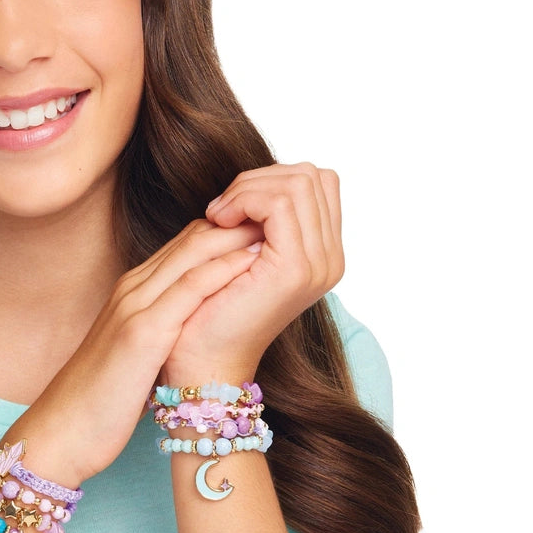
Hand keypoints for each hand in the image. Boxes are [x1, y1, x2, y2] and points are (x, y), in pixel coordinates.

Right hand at [8, 218, 264, 486]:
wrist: (63, 429)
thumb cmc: (101, 397)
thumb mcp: (136, 352)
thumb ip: (162, 330)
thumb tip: (199, 330)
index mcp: (134, 293)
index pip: (186, 244)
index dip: (227, 229)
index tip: (268, 227)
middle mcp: (134, 289)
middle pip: (192, 237)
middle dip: (237, 220)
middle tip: (282, 213)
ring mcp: (135, 306)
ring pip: (191, 253)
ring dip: (236, 234)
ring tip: (279, 223)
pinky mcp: (141, 333)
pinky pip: (188, 289)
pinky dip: (222, 269)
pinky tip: (253, 260)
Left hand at [162, 162, 343, 384]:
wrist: (203, 357)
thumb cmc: (212, 304)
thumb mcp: (242, 249)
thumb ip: (259, 216)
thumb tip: (254, 180)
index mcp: (323, 253)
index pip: (316, 180)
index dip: (270, 178)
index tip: (232, 205)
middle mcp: (331, 259)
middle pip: (310, 175)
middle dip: (258, 179)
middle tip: (221, 209)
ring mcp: (318, 264)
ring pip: (297, 182)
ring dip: (247, 189)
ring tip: (217, 216)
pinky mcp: (295, 269)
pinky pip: (278, 203)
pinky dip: (244, 200)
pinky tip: (218, 221)